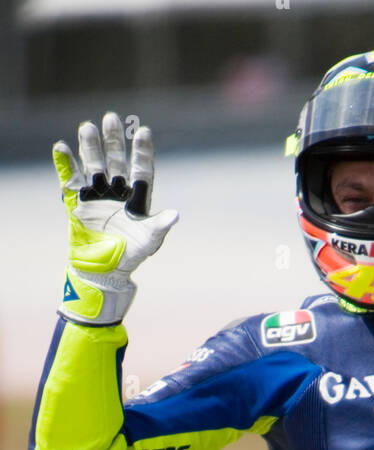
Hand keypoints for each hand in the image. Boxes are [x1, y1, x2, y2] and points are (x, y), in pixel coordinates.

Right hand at [53, 112, 178, 324]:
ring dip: (90, 147)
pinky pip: (70, 180)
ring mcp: (97, 195)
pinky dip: (65, 165)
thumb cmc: (131, 255)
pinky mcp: (78, 202)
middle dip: (114, 141)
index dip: (142, 152)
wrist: (104, 271)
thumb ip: (160, 226)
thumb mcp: (149, 240)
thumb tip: (175, 215)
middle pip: (116, 161)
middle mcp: (118, 193)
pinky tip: (61, 147)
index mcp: (137, 199)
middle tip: (111, 118)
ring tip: (88, 126)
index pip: (141, 170)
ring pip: (94, 165)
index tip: (143, 132)